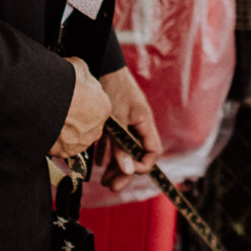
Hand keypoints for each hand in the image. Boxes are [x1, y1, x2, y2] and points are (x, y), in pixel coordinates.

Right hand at [52, 56, 109, 158]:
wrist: (41, 101)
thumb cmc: (62, 83)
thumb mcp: (79, 68)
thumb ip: (85, 77)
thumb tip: (82, 77)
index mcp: (103, 107)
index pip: (98, 105)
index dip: (85, 100)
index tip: (73, 97)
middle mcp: (96, 129)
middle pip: (88, 123)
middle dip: (78, 117)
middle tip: (62, 107)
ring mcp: (80, 143)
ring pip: (76, 137)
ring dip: (67, 130)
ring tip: (51, 118)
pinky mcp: (64, 152)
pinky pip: (62, 146)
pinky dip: (55, 140)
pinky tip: (46, 127)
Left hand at [97, 67, 163, 191]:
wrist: (102, 63)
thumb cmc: (113, 87)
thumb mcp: (116, 118)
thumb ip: (121, 145)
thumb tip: (128, 171)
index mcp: (144, 123)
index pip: (152, 151)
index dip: (143, 165)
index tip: (129, 172)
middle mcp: (138, 125)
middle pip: (137, 155)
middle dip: (126, 172)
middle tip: (112, 186)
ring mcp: (126, 122)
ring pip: (124, 150)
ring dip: (115, 166)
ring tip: (103, 180)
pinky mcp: (115, 119)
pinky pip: (114, 141)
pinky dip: (107, 152)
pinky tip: (98, 163)